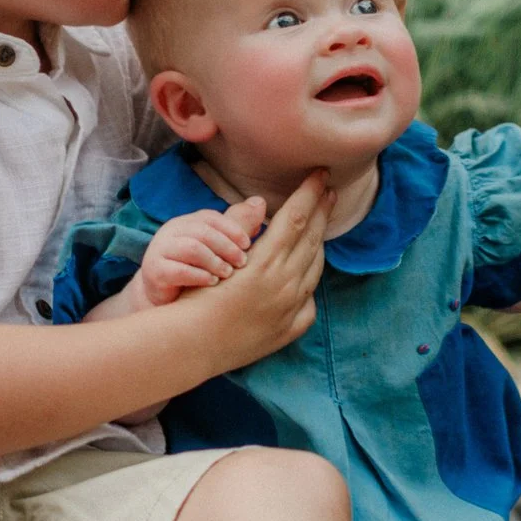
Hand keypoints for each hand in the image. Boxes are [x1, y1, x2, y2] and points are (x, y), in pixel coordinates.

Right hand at [130, 200, 264, 306]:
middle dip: (227, 246)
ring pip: (192, 248)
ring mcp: (160, 249)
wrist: (162, 300)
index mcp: (187, 222)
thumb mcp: (217, 248)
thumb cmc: (194, 271)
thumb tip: (260, 202)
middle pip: (203, 231)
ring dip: (215, 261)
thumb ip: (237, 227)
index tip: (249, 244)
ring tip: (228, 273)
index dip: (232, 229)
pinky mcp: (154, 270)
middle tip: (243, 262)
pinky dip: (199, 276)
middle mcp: (171, 231)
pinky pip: (179, 270)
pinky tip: (212, 283)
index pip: (211, 218)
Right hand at [173, 171, 329, 363]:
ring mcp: (290, 308)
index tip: (322, 175)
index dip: (310, 192)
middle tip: (329, 191)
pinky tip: (307, 273)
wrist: (191, 345)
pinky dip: (310, 280)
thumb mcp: (215, 254)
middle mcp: (284, 283)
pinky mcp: (289, 328)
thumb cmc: (194, 296)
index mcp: (266, 261)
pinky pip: (310, 300)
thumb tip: (262, 204)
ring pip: (314, 267)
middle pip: (311, 238)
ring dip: (318, 242)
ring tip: (320, 226)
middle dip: (322, 211)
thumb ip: (239, 226)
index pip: (296, 217)